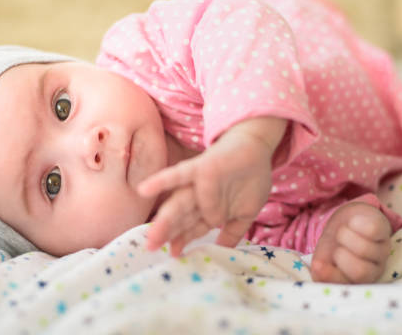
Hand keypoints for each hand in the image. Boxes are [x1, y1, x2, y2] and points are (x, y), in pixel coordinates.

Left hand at [137, 117, 285, 255]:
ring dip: (164, 219)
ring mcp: (198, 184)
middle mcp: (199, 198)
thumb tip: (223, 251)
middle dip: (167, 234)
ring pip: (178, 204)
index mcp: (208, 210)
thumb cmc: (250, 179)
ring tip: (151, 235)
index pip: (192, 228)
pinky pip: (178, 175)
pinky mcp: (200, 168)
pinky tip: (143, 189)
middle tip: (152, 248)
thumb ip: (233, 231)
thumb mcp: (245, 212)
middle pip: (180, 219)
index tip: (173, 254)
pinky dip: (161, 181)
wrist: (258, 147)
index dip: (183, 240)